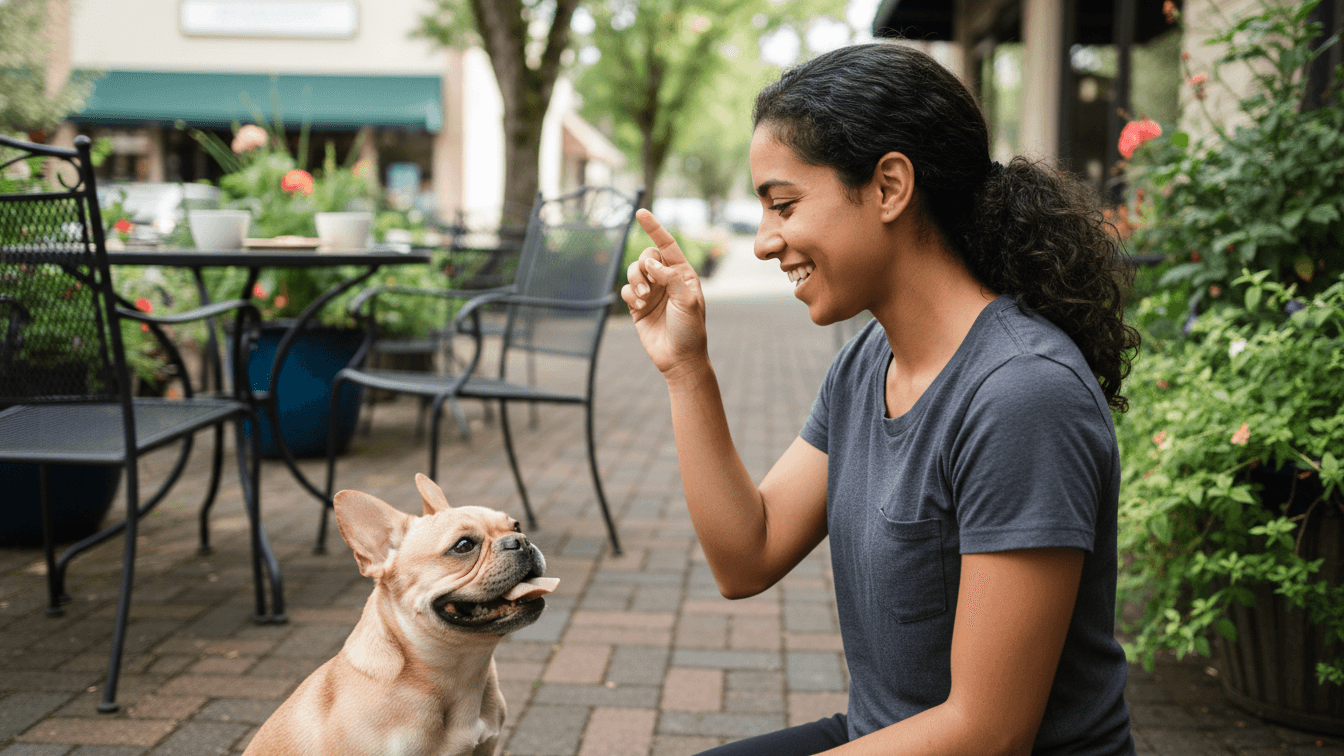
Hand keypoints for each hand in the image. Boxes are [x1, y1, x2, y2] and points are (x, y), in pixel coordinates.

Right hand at [621, 209, 708, 378]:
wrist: (679, 359)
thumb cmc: (690, 330)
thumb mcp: (687, 301)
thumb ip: (671, 278)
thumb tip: (651, 262)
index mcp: (683, 274)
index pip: (667, 245)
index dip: (654, 228)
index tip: (640, 212)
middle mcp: (666, 280)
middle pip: (646, 256)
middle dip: (643, 266)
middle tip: (649, 286)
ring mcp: (651, 292)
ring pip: (633, 272)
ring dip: (635, 281)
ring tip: (643, 299)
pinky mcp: (637, 306)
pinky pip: (626, 290)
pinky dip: (629, 295)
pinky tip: (639, 307)